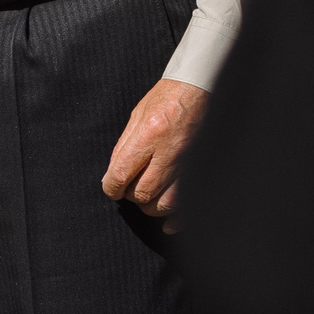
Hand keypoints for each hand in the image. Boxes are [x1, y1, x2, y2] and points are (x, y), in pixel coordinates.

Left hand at [101, 77, 206, 228]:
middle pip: (143, 192)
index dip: (112, 187)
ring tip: (147, 200)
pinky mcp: (202, 170)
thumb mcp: (137, 115)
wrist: (200, 89)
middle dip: (132, 197)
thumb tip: (114, 172)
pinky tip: (169, 224)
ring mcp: (189, 163)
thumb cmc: (167, 99)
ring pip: (166, 203)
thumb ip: (126, 145)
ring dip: (152, 207)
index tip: (111, 190)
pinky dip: (178, 219)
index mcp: (149, 134)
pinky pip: (190, 204)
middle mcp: (169, 152)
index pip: (122, 172)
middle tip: (130, 191)